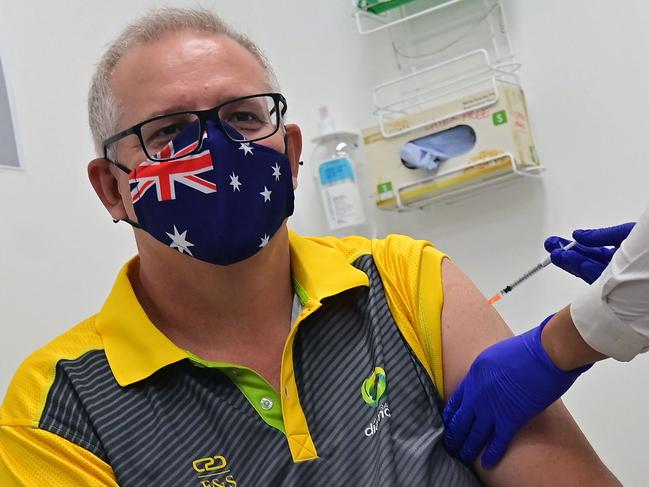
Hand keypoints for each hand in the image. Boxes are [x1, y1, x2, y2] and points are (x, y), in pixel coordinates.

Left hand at [442, 315, 590, 468]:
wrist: (544, 353)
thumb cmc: (526, 349)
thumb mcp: (494, 356)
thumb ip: (486, 373)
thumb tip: (488, 385)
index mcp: (473, 375)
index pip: (455, 401)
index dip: (450, 415)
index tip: (448, 424)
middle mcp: (477, 394)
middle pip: (460, 420)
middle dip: (454, 435)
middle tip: (450, 446)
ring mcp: (492, 408)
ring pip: (474, 434)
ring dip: (467, 447)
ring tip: (462, 456)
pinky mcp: (511, 419)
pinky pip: (497, 442)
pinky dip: (491, 454)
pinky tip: (486, 463)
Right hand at [544, 222, 634, 283]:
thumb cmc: (648, 250)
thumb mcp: (627, 235)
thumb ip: (602, 236)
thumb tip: (579, 235)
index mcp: (621, 254)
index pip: (592, 250)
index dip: (573, 245)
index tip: (557, 242)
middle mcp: (616, 268)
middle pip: (585, 260)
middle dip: (566, 252)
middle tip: (550, 246)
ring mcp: (615, 279)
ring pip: (587, 269)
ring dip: (570, 261)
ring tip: (556, 254)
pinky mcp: (616, 290)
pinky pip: (594, 278)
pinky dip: (582, 268)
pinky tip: (572, 261)